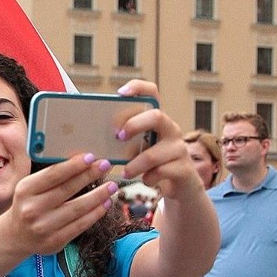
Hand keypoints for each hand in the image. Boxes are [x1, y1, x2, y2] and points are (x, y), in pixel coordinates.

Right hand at [1, 151, 119, 258]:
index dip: (73, 165)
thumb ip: (50, 177)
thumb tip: (81, 161)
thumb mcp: (31, 187)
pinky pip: (80, 225)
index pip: (53, 175)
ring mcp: (44, 227)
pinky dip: (95, 213)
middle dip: (89, 175)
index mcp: (25, 190)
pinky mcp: (55, 241)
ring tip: (111, 186)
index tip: (90, 156)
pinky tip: (105, 204)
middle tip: (105, 165)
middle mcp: (32, 209)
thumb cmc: (29, 204)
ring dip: (98, 196)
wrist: (17, 235)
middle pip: (67, 190)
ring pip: (78, 208)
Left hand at [116, 81, 202, 202]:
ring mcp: (179, 148)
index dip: (137, 88)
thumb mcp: (139, 148)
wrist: (181, 187)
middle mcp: (171, 129)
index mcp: (157, 121)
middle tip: (119, 137)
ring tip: (125, 172)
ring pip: (153, 154)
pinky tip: (145, 180)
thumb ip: (124, 140)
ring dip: (134, 165)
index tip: (120, 93)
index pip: (152, 93)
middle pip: (156, 116)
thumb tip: (93, 135)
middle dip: (134, 125)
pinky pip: (160, 172)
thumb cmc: (152, 164)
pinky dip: (148, 178)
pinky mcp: (183, 168)